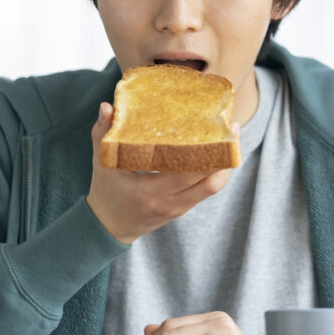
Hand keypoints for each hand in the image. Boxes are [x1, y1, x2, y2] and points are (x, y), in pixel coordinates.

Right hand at [87, 102, 235, 243]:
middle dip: (225, 154)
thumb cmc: (105, 193)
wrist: (110, 228)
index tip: (216, 128)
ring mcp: (179, 207)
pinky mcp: (184, 208)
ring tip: (232, 136)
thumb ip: (102, 134)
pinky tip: (219, 152)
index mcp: (149, 192)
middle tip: (232, 126)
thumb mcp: (101, 164)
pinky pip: (207, 190)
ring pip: (213, 188)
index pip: (187, 175)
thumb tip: (107, 107)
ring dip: (225, 164)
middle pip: (210, 183)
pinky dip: (216, 172)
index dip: (207, 153)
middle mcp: (169, 203)